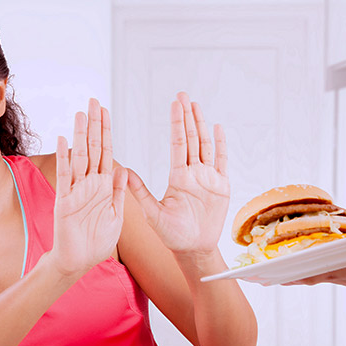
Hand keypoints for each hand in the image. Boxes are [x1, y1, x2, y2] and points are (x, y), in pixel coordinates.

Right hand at [49, 98, 126, 276]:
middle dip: (95, 125)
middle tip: (94, 101)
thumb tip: (123, 168)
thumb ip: (118, 192)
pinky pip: (66, 176)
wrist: (79, 261)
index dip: (107, 132)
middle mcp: (90, 184)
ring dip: (81, 135)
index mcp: (104, 186)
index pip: (107, 152)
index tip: (106, 112)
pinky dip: (64, 159)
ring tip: (81, 114)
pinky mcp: (65, 201)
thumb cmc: (96, 242)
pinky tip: (63, 141)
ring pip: (80, 157)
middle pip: (93, 148)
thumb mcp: (116, 215)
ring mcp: (76, 190)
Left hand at [127, 92, 229, 255]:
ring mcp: (209, 179)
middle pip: (192, 139)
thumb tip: (123, 170)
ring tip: (197, 106)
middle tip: (183, 95)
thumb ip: (139, 192)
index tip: (175, 104)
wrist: (193, 249)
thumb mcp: (152, 213)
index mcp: (178, 177)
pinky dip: (222, 145)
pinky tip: (218, 129)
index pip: (178, 144)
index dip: (177, 124)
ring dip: (202, 126)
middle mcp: (193, 174)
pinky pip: (223, 162)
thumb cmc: (171, 234)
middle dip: (188, 117)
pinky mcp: (222, 187)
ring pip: (206, 146)